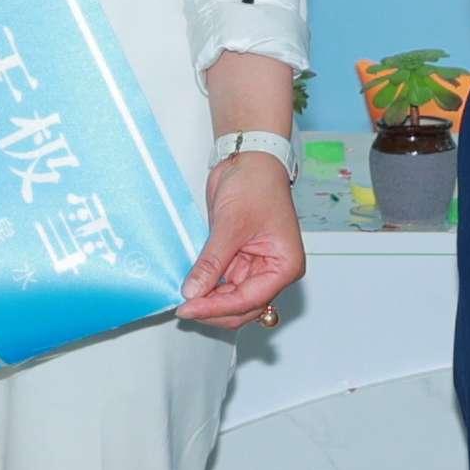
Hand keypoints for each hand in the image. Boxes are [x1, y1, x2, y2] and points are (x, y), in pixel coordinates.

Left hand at [176, 155, 305, 330]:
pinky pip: (222, 283)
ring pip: (231, 299)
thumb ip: (212, 262)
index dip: (217, 308)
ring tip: (184, 300)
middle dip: (214, 310)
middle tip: (184, 308)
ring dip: (209, 301)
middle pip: (243, 307)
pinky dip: (207, 287)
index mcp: (285, 266)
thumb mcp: (230, 225)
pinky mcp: (238, 259)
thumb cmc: (255, 184)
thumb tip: (193, 292)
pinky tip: (190, 287)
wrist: (248, 160)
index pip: (249, 300)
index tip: (189, 309)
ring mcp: (255, 267)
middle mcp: (273, 271)